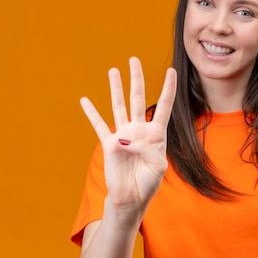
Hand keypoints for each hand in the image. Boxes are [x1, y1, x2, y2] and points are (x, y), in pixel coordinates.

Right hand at [80, 57, 176, 209]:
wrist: (132, 197)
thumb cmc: (148, 182)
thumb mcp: (158, 166)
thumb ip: (146, 149)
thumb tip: (124, 139)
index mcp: (156, 133)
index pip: (163, 106)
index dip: (168, 89)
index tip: (171, 71)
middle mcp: (139, 129)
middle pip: (138, 98)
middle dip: (137, 79)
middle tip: (134, 60)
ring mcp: (123, 134)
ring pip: (119, 105)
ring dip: (116, 88)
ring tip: (113, 70)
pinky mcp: (109, 143)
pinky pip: (99, 124)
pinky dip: (92, 113)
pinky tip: (85, 100)